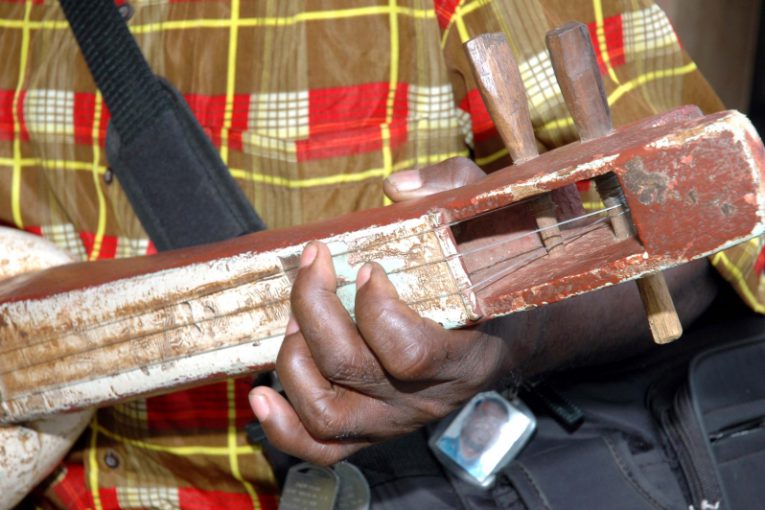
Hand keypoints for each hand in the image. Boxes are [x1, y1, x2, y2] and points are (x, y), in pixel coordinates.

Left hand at [249, 158, 527, 464]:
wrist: (507, 341)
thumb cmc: (492, 279)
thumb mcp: (487, 221)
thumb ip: (452, 190)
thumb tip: (394, 188)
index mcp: (462, 356)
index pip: (409, 352)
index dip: (377, 309)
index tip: (367, 267)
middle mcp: (425, 399)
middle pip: (352, 369)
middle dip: (315, 308)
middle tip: (314, 265)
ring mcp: (394, 421)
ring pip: (327, 412)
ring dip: (295, 359)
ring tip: (295, 319)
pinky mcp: (371, 432)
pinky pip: (323, 448)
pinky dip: (284, 428)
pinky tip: (262, 394)